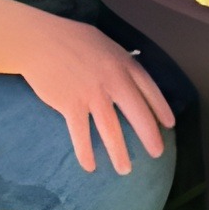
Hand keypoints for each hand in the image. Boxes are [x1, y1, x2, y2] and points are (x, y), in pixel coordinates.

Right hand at [16, 17, 173, 173]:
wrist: (39, 41)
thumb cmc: (71, 39)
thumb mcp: (105, 44)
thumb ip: (119, 61)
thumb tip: (130, 77)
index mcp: (124, 64)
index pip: (150, 90)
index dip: (160, 109)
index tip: (169, 125)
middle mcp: (113, 81)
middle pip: (137, 114)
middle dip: (150, 137)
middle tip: (157, 153)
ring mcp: (92, 94)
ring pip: (111, 130)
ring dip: (119, 153)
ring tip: (125, 170)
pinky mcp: (70, 105)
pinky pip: (81, 134)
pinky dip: (86, 152)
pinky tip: (90, 166)